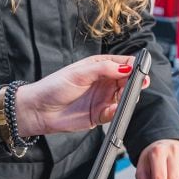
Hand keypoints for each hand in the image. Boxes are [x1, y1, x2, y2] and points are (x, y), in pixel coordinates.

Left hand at [16, 54, 148, 136]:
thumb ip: (103, 69)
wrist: (39, 111)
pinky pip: (115, 113)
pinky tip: (113, 109)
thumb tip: (125, 68)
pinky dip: (117, 112)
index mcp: (99, 66)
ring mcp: (103, 98)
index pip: (123, 64)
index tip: (140, 70)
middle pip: (128, 81)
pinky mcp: (100, 115)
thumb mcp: (79, 73)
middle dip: (135, 83)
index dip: (133, 66)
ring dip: (128, 98)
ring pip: (125, 97)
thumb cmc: (54, 87)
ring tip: (124, 97)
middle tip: (138, 84)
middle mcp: (104, 82)